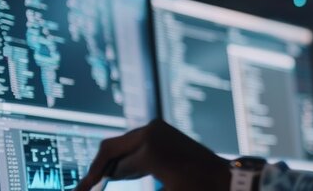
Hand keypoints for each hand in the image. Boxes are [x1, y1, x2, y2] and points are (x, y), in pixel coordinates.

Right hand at [75, 119, 231, 190]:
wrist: (226, 179)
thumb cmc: (197, 190)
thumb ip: (127, 181)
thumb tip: (109, 177)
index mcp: (149, 148)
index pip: (109, 167)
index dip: (91, 182)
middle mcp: (151, 131)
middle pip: (110, 149)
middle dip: (97, 169)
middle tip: (86, 188)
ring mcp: (158, 128)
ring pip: (121, 145)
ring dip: (112, 164)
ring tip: (101, 184)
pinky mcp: (163, 130)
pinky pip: (135, 143)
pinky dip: (126, 158)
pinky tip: (121, 175)